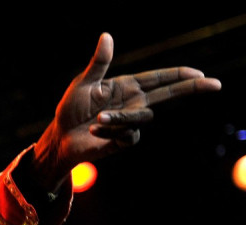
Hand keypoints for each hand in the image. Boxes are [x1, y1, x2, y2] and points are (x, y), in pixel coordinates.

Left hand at [31, 32, 221, 191]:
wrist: (61, 136)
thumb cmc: (71, 108)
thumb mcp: (83, 83)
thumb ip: (98, 63)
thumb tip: (106, 36)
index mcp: (127, 86)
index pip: (159, 78)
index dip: (178, 75)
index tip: (198, 73)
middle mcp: (132, 103)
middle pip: (168, 95)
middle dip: (190, 88)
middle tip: (213, 84)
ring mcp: (129, 122)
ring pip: (141, 117)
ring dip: (119, 118)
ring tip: (97, 118)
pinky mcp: (123, 140)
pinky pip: (127, 134)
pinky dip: (109, 131)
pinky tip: (94, 130)